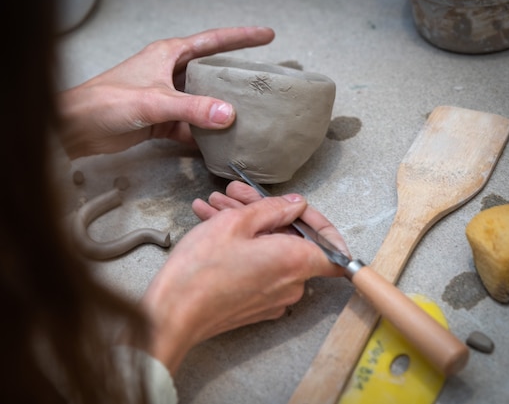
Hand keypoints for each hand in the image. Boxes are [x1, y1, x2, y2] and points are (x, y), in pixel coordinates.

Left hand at [58, 26, 274, 158]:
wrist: (78, 127)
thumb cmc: (106, 101)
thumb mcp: (154, 101)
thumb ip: (192, 108)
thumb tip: (227, 114)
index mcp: (168, 54)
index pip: (212, 41)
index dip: (241, 37)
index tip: (266, 36)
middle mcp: (169, 73)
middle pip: (210, 72)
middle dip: (234, 78)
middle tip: (260, 84)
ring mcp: (165, 97)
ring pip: (201, 101)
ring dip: (218, 111)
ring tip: (246, 118)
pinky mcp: (160, 120)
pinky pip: (189, 126)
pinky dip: (201, 135)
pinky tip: (216, 144)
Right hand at [141, 186, 347, 372]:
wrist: (173, 313)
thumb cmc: (202, 269)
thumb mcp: (236, 223)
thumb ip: (272, 209)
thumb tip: (296, 205)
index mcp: (295, 261)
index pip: (334, 248)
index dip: (319, 223)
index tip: (298, 209)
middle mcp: (291, 284)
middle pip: (292, 241)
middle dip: (265, 213)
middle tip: (234, 195)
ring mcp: (274, 298)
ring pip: (270, 252)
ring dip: (246, 227)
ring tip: (214, 207)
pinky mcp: (256, 306)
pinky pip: (259, 269)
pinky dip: (242, 247)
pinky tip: (213, 225)